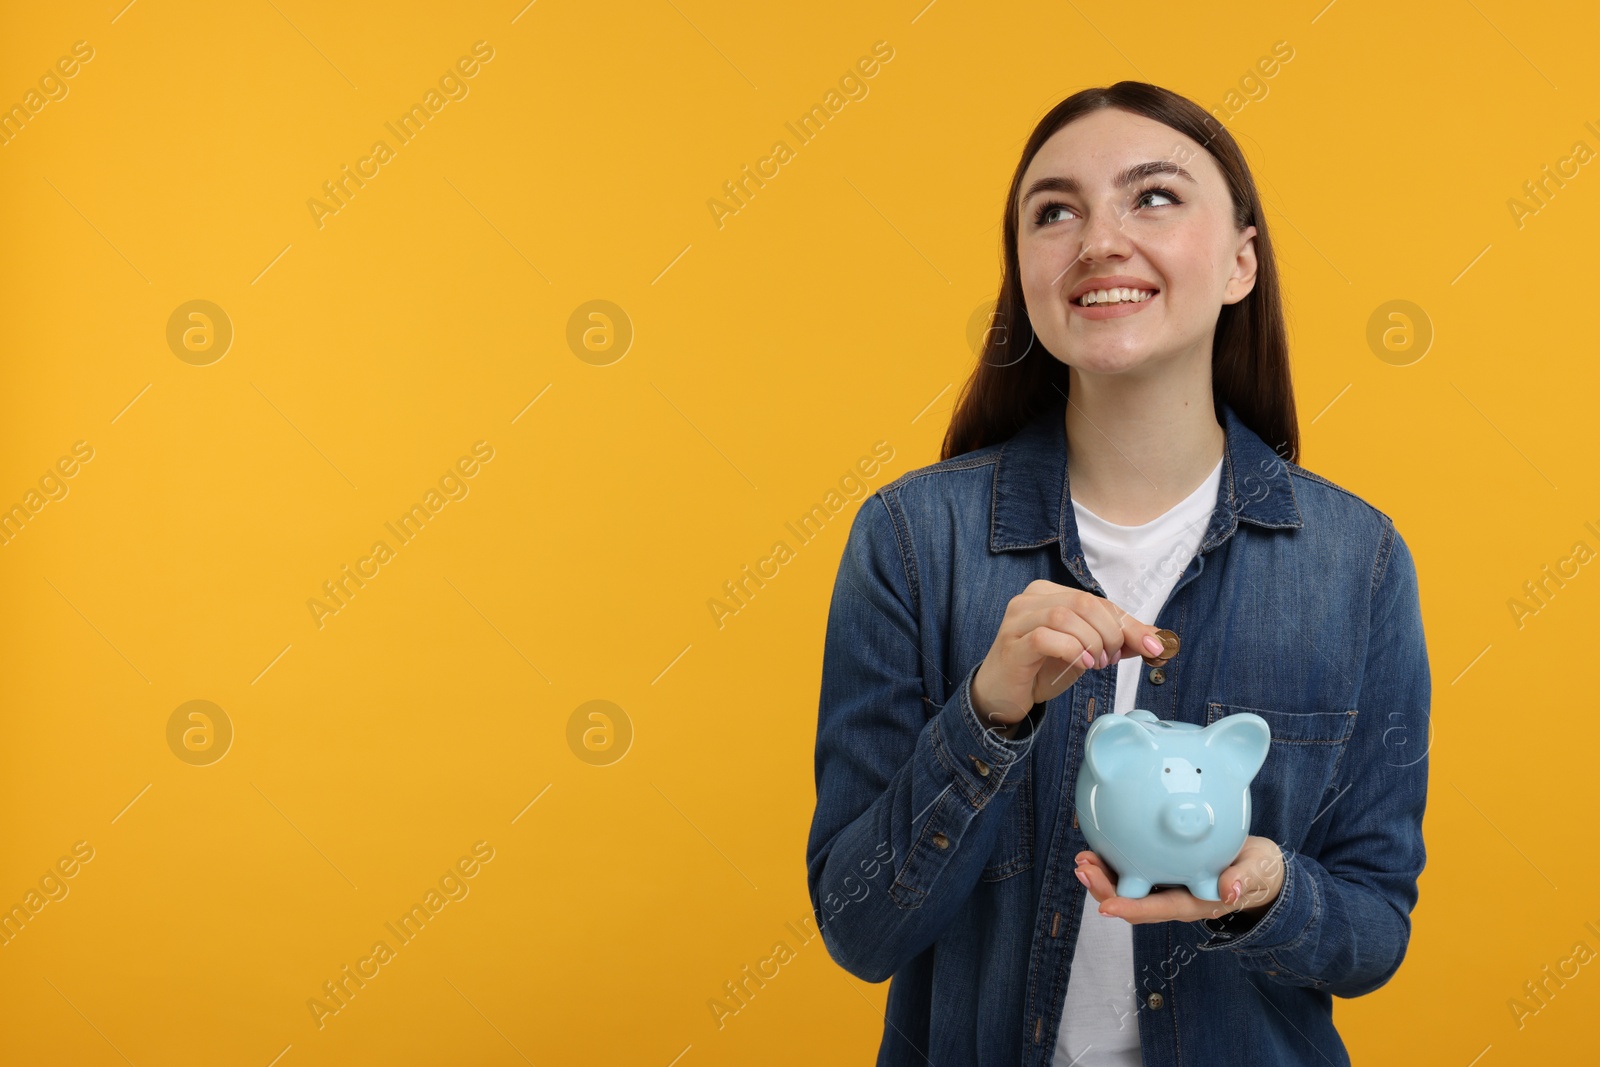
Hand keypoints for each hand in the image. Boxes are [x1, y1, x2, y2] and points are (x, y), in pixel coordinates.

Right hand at [970, 580, 1171, 730]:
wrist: (1001, 694)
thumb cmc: (1041, 668)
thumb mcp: (1084, 651)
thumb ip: (1116, 641)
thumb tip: (1156, 639)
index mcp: (1048, 593)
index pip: (1097, 601)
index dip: (1128, 623)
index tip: (1151, 647)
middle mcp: (1030, 599)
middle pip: (1084, 603)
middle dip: (1110, 632)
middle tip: (1112, 659)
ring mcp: (1017, 620)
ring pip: (1065, 617)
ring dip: (1092, 643)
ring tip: (1096, 664)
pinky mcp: (1012, 644)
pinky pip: (1045, 638)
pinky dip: (1072, 651)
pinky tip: (1082, 665)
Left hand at [1074, 836, 1285, 923]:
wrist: (1260, 868)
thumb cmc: (1259, 871)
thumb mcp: (1258, 872)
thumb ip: (1244, 880)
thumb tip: (1228, 891)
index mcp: (1194, 903)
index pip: (1157, 909)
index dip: (1130, 908)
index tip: (1105, 907)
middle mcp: (1174, 898)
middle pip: (1132, 901)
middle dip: (1104, 889)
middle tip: (1083, 868)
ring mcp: (1166, 885)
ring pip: (1127, 886)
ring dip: (1102, 876)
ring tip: (1082, 860)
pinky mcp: (1164, 870)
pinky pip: (1133, 870)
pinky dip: (1114, 860)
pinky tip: (1099, 844)